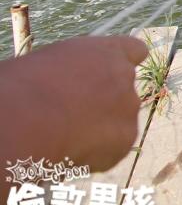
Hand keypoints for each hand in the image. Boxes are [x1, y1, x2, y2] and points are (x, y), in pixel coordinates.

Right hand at [0, 36, 147, 172]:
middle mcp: (125, 76)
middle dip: (104, 103)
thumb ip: (75, 69)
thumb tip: (73, 83)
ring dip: (100, 129)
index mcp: (108, 52)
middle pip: (122, 91)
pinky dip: (97, 153)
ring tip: (65, 134)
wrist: (26, 119)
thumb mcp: (52, 63)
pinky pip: (115, 147)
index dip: (123, 64)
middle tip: (71, 116)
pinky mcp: (126, 138)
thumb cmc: (25, 86)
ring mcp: (129, 107)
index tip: (111, 75)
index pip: (134, 51)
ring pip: (119, 121)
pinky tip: (71, 150)